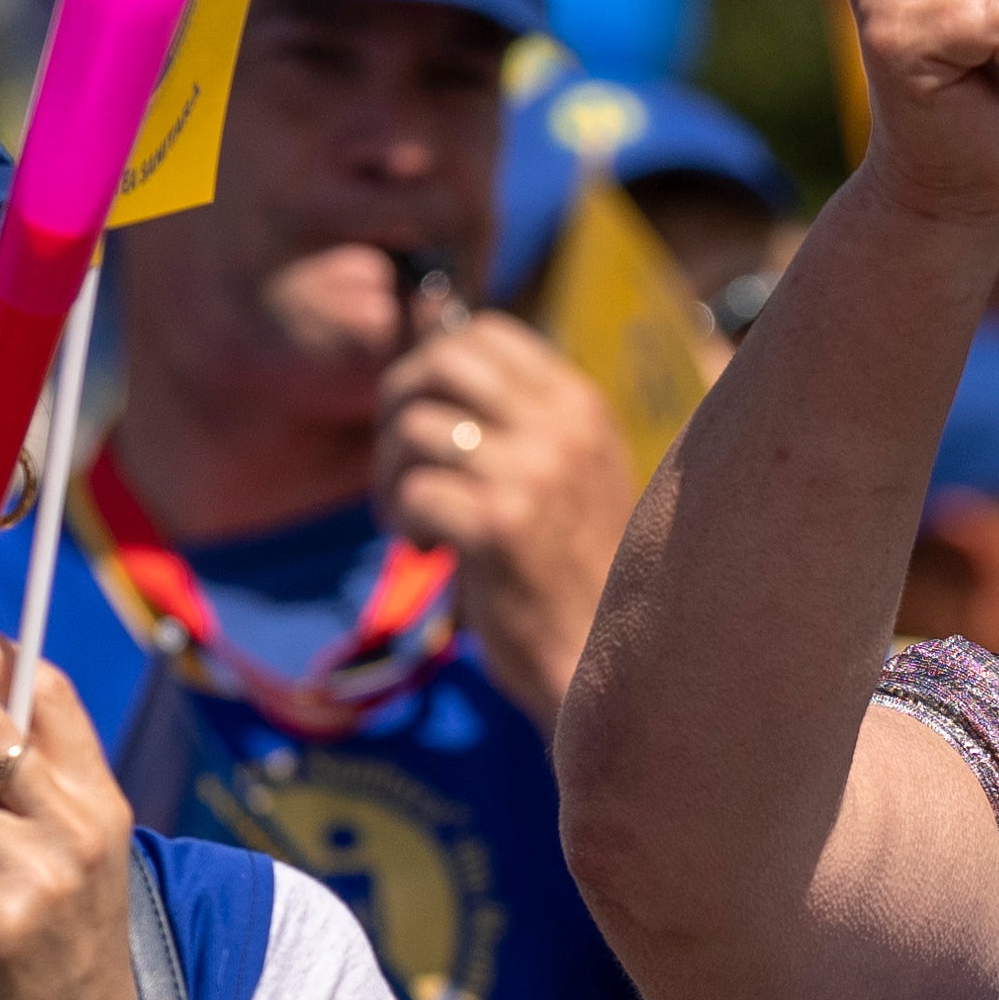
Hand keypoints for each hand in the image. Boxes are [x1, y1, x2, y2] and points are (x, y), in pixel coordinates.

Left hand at [377, 296, 636, 729]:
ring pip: (414, 429)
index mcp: (581, 406)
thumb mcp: (571, 475)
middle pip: (440, 363)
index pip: (484, 333)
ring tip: (419, 521)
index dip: (434, 371)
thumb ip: (524, 422)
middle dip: (398, 409)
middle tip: (403, 466)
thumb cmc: (577, 576)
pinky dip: (405, 522)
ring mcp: (533, 475)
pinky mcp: (499, 528)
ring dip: (393, 476)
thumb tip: (438, 362)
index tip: (432, 425)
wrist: (605, 666)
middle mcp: (562, 427)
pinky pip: (413, 492)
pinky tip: (435, 552)